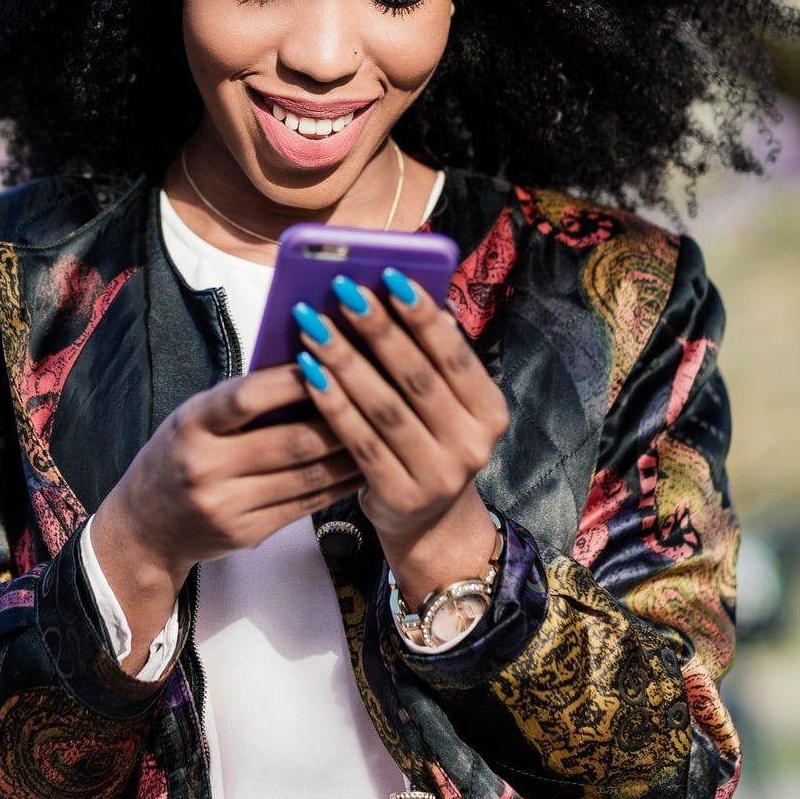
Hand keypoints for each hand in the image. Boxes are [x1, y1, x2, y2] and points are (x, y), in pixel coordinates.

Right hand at [90, 362, 360, 671]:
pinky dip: (338, 485)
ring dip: (350, 454)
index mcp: (191, 424)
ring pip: (306, 477)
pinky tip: (361, 466)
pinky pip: (305, 506)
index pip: (247, 397)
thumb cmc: (179, 454)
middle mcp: (206, 467)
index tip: (331, 358)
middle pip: (290, 442)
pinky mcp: (247, 534)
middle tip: (379, 395)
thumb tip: (308, 365)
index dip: (293, 380)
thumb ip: (241, 399)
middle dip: (340, 418)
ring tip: (383, 430)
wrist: (145, 527)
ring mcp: (227, 506)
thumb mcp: (194, 418)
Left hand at [292, 271, 509, 597]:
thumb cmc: (429, 439)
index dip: (421, 314)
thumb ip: (433, 358)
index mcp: (490, 411)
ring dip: (345, 360)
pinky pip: (359, 441)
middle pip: (416, 377)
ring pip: (384, 407)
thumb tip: (410, 295)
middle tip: (342, 288)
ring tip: (313, 323)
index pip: (454, 354)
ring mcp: (439, 476)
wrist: (428, 523)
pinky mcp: (401, 497)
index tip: (390, 275)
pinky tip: (308, 373)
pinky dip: (332, 404)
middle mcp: (473, 445)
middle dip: (376, 328)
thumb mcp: (447, 403)